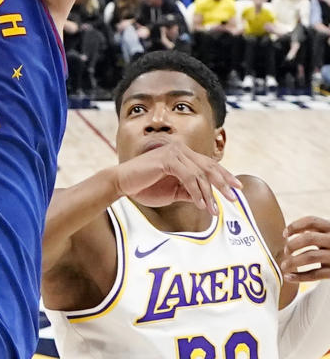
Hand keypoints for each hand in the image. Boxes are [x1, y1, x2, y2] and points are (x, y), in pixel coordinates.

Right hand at [114, 143, 240, 212]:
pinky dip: (196, 192)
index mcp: (182, 154)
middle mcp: (180, 149)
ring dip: (208, 193)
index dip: (224, 175)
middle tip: (234, 196)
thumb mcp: (172, 192)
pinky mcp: (167, 159)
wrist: (121, 184)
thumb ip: (188, 191)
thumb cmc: (144, 187)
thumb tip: (206, 198)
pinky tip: (200, 204)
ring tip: (213, 209)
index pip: (208, 164)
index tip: (236, 188)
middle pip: (209, 166)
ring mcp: (174, 152)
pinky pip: (188, 177)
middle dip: (223, 182)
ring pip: (200, 173)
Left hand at [281, 216, 329, 281]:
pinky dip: (299, 276)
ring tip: (284, 266)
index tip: (284, 234)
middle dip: (292, 244)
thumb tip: (289, 232)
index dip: (295, 226)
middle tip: (285, 251)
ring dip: (293, 262)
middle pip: (308, 238)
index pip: (312, 221)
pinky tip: (289, 277)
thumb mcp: (329, 235)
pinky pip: (314, 274)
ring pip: (310, 256)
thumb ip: (315, 231)